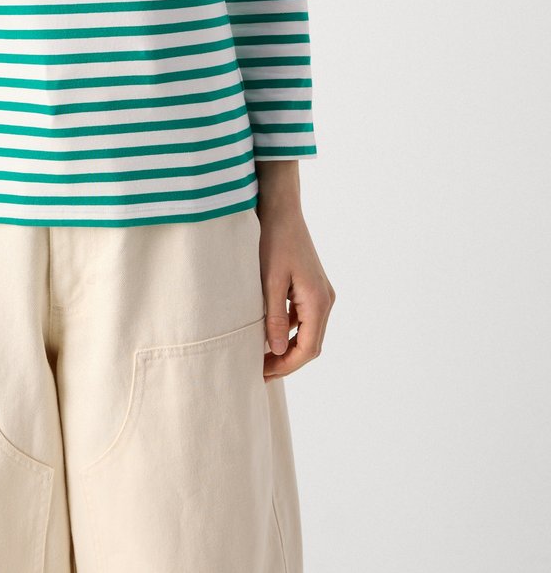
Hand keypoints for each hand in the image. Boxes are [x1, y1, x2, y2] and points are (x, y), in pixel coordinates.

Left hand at [257, 187, 334, 379]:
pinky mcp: (311, 286)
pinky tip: (267, 332)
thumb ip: (274, 318)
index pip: (308, 348)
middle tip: (259, 370)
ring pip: (307, 332)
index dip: (287, 366)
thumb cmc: (273, 241)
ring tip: (260, 356)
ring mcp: (320, 292)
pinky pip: (303, 317)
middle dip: (287, 360)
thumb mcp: (269, 281)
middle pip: (310, 344)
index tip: (263, 374)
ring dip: (287, 347)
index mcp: (318, 300)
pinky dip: (288, 330)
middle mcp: (325, 299)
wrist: (280, 209)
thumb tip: (278, 352)